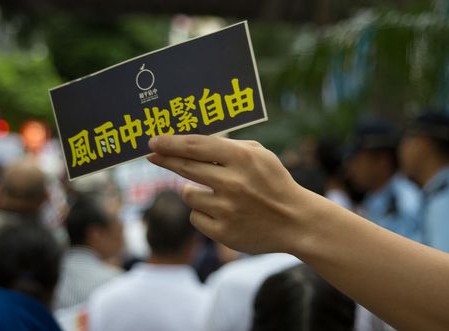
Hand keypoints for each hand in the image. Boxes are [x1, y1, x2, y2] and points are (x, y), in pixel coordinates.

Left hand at [147, 134, 313, 253]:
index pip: (196, 146)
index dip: (171, 143)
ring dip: (195, 191)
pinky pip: (196, 217)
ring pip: (188, 195)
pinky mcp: (224, 233)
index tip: (153, 141)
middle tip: (152, 155)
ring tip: (217, 194)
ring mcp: (227, 210)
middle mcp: (233, 183)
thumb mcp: (261, 155)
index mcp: (242, 159)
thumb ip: (230, 147)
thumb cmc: (274, 183)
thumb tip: (191, 143)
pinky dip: (204, 213)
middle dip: (165, 159)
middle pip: (185, 168)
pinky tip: (224, 213)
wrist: (296, 221)